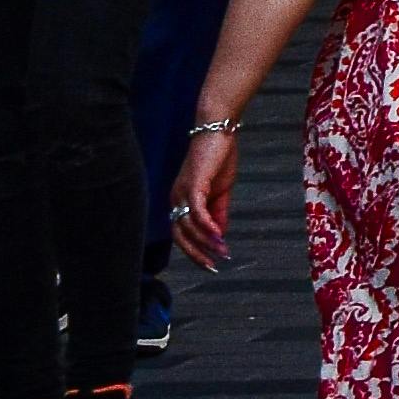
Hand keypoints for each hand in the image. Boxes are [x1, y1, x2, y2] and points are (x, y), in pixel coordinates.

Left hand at [168, 125, 243, 270]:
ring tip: (223, 252)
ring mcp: (182, 193)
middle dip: (197, 253)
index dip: (195, 250)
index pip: (182, 233)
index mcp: (180, 200)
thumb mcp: (221, 191)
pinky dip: (207, 227)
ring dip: (207, 242)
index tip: (210, 263)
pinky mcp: (193, 186)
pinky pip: (197, 213)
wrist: (218, 131)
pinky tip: (219, 236)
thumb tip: (220, 235)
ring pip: (190, 227)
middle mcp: (176, 199)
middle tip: (213, 267)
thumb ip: (219, 213)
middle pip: (181, 235)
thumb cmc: (219, 158)